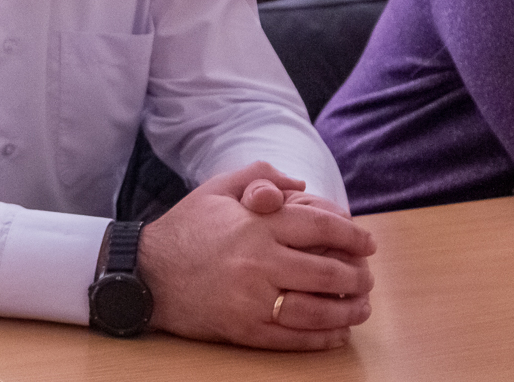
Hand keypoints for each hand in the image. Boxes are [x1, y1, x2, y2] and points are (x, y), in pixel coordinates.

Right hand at [138, 161, 375, 349]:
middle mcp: (259, 262)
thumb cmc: (184, 228)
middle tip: (367, 277)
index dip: (352, 235)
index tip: (368, 243)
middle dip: (357, 276)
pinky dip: (323, 337)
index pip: (320, 228)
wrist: (146, 273)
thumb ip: (259, 175)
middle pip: (327, 271)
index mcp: (256, 225)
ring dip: (348, 310)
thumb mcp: (217, 188)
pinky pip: (295, 338)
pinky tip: (338, 332)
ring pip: (317, 309)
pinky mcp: (245, 330)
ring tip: (362, 307)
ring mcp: (252, 300)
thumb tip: (299, 182)